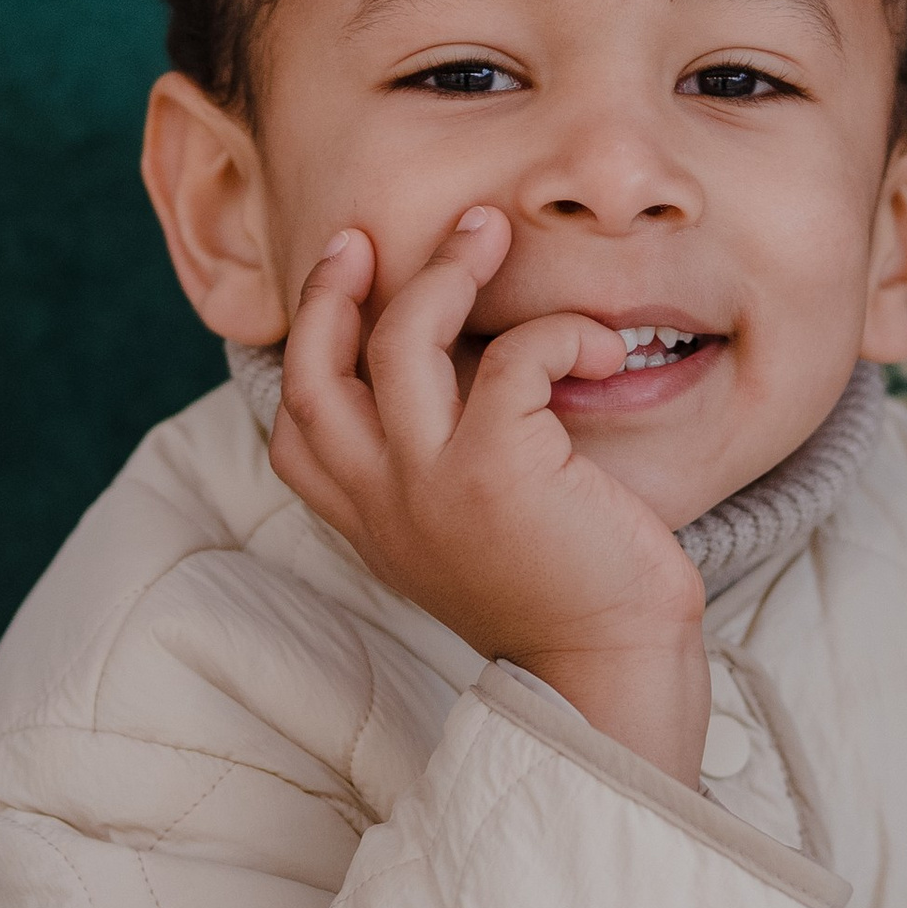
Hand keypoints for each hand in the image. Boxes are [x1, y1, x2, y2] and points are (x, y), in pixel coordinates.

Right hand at [270, 209, 709, 783]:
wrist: (611, 674)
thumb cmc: (561, 595)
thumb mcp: (465, 534)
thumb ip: (432, 470)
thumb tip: (456, 372)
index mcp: (369, 519)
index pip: (296, 423)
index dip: (307, 338)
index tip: (345, 272)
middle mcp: (383, 500)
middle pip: (318, 370)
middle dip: (336, 287)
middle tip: (374, 233)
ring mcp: (431, 484)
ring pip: (404, 340)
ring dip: (447, 272)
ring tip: (490, 234)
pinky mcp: (498, 469)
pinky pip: (517, 356)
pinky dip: (560, 332)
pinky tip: (598, 349)